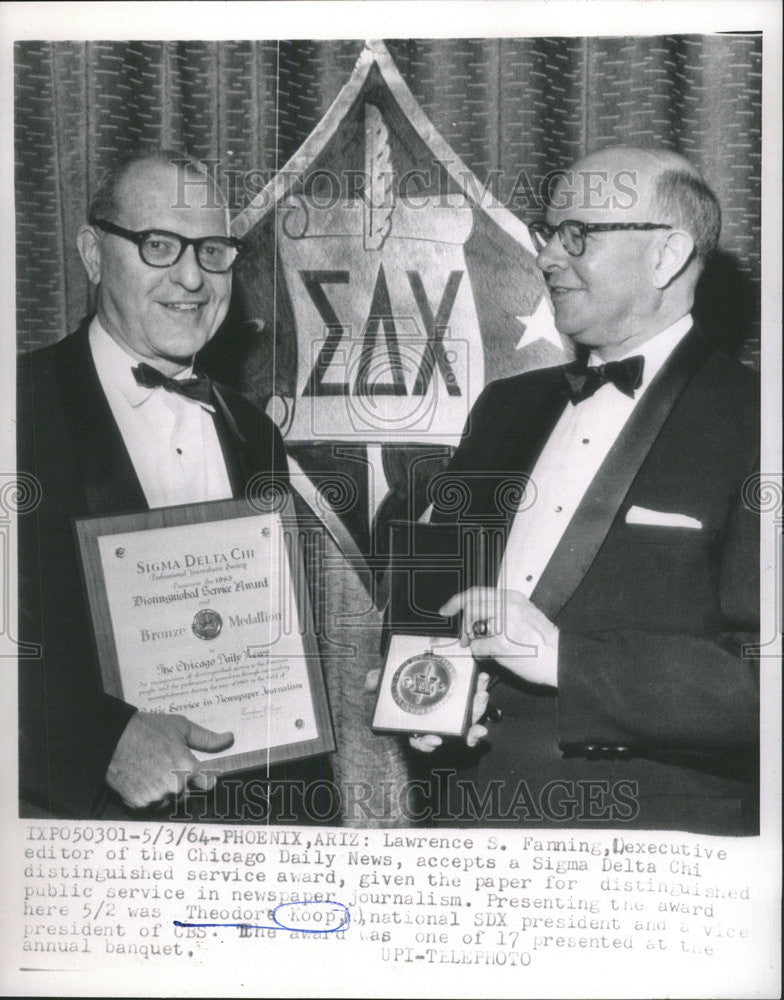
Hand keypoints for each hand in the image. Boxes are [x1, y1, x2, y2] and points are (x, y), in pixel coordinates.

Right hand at [105, 712, 233, 809]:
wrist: (113, 738)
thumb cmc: (149, 729)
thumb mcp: (181, 727)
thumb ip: (207, 738)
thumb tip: (229, 738)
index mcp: (187, 768)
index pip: (207, 784)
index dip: (203, 778)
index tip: (198, 773)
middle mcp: (174, 786)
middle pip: (188, 794)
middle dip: (182, 784)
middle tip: (168, 767)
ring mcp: (156, 797)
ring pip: (169, 802)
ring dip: (166, 793)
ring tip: (154, 772)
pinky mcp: (139, 804)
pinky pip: (151, 805)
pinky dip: (148, 796)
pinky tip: (143, 779)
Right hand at [364, 669, 490, 752]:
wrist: (416, 664)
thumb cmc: (402, 677)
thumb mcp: (389, 678)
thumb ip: (378, 680)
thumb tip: (369, 682)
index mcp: (419, 722)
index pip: (420, 739)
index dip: (427, 743)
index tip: (435, 741)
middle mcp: (439, 720)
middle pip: (453, 732)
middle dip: (466, 730)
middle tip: (475, 726)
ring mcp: (455, 711)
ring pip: (469, 718)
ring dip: (478, 710)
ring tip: (482, 696)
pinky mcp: (466, 697)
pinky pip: (477, 701)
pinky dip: (482, 696)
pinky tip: (483, 685)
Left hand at [440, 587, 558, 686]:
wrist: (559, 658)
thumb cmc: (546, 642)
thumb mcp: (526, 614)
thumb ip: (504, 610)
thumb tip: (480, 617)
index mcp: (512, 598)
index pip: (477, 592)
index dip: (457, 601)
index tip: (447, 609)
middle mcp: (506, 607)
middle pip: (470, 607)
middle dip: (463, 624)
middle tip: (464, 637)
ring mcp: (503, 624)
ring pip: (471, 627)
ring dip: (472, 639)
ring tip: (481, 646)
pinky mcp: (500, 643)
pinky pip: (477, 647)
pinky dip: (480, 654)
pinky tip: (493, 656)